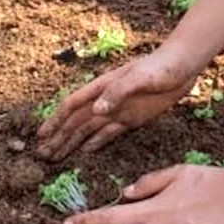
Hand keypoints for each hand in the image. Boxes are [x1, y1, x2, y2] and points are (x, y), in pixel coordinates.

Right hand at [37, 48, 197, 160]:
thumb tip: (95, 111)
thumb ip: (117, 92)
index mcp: (101, 88)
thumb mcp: (139, 77)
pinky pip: (108, 133)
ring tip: (56, 156)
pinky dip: (95, 142)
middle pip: (75, 122)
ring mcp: (117, 110)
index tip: (41, 136)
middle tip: (42, 155)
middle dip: (58, 137)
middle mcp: (104, 100)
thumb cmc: (159, 67)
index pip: (72, 106)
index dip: (55, 121)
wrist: (182, 66)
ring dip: (72, 142)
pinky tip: (84, 151)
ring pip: (88, 130)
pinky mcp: (131, 118)